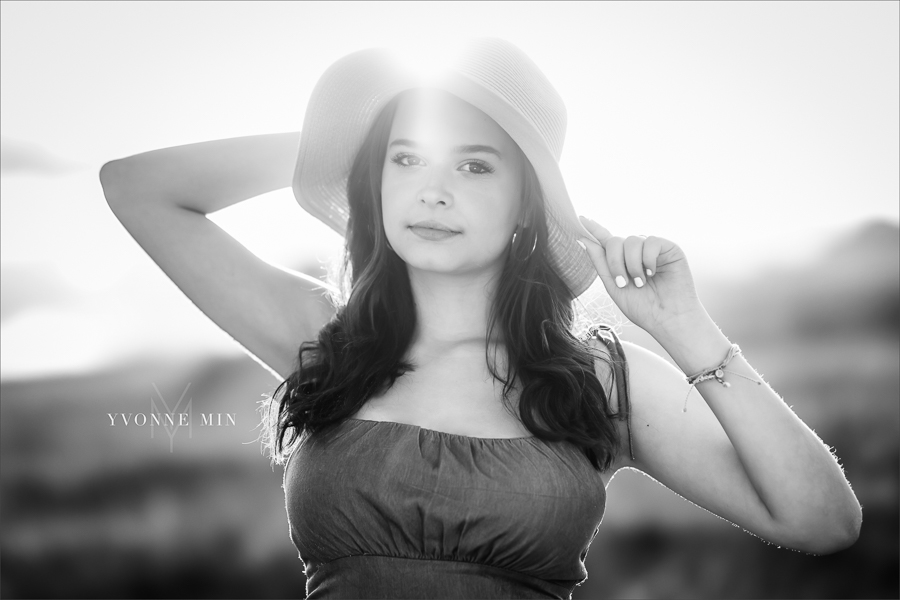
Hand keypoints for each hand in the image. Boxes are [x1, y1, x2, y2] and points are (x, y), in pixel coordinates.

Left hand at [577, 215, 705, 336]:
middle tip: (624, 283)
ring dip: (632, 264)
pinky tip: (652, 272)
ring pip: (632, 240)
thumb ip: (600, 263)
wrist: (668, 320)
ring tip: (641, 282)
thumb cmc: (643, 308)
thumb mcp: (614, 286)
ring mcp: (652, 249)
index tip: (581, 218)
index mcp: (622, 261)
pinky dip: (648, 259)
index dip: (594, 229)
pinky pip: (651, 242)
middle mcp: (636, 253)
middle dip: (615, 262)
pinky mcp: (669, 248)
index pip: (606, 241)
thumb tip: (582, 240)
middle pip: (615, 241)